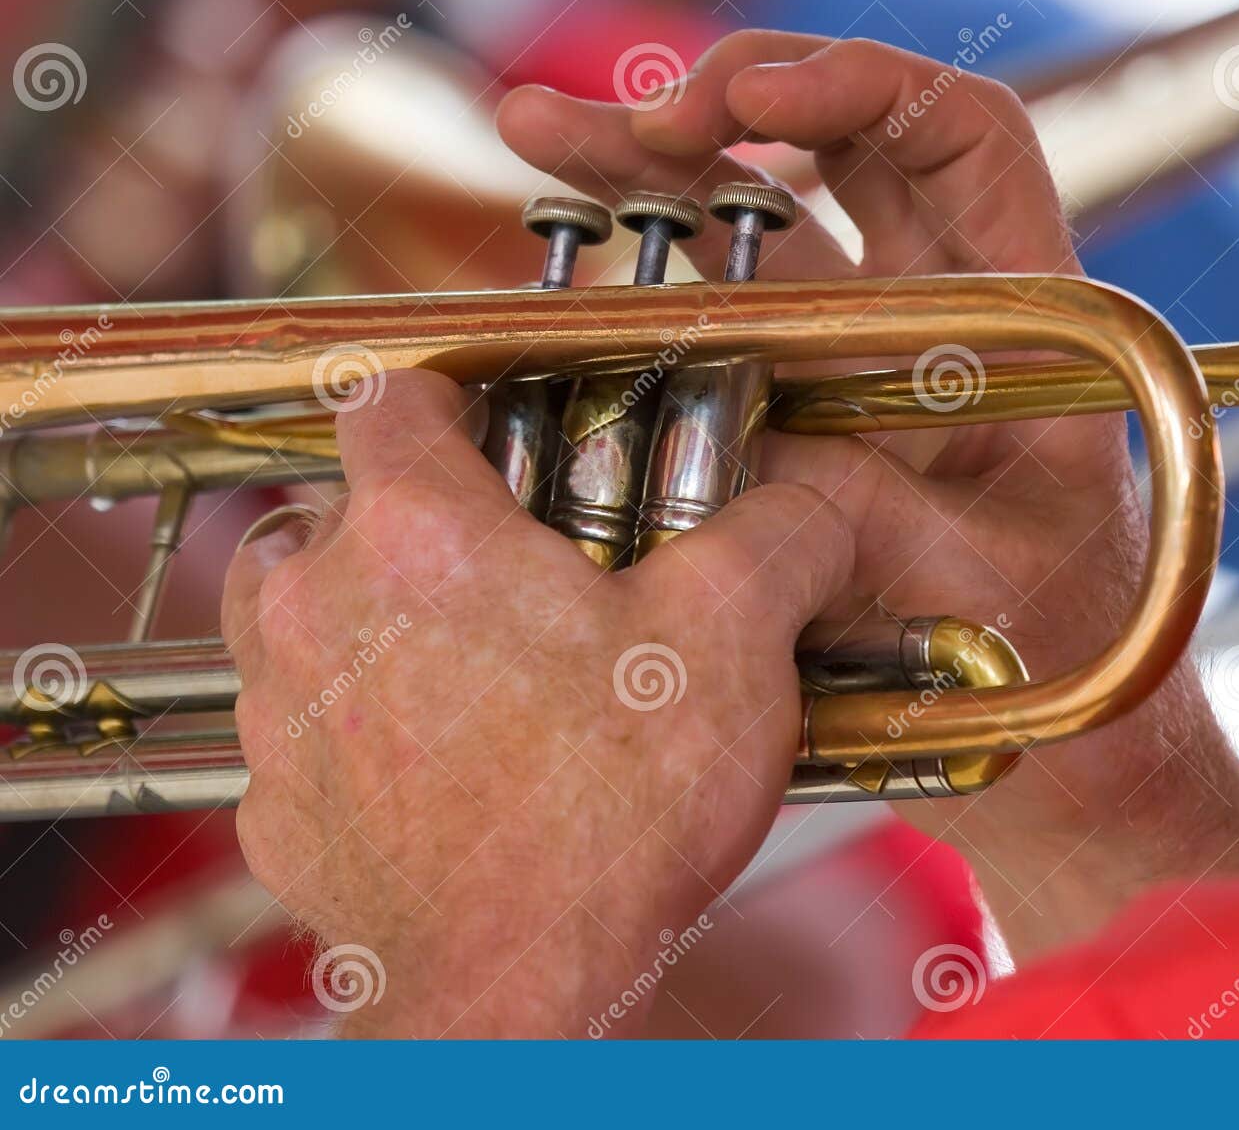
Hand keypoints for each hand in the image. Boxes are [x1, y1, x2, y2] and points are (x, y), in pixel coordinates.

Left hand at [222, 372, 851, 1036]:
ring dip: (359, 615)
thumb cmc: (610, 819)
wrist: (521, 988)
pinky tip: (441, 760)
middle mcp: (319, 610)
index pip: (386, 397)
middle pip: (329, 509)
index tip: (487, 424)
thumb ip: (778, 538)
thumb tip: (813, 506)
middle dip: (405, 519)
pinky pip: (296, 730)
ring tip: (460, 656)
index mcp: (420, 535)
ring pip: (288, 614)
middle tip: (498, 562)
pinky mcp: (277, 811)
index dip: (444, 397)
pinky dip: (351, 727)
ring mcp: (282, 715)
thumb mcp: (731, 644)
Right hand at [498, 33, 1238, 958]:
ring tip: (537, 131)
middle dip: (729, 109)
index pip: (965, 136)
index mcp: (1019, 314)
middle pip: (835, 155)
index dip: (868, 85)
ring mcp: (854, 359)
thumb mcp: (973, 580)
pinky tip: (563, 254)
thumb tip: (739, 447)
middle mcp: (932, 313)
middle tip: (633, 114)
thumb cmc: (1061, 648)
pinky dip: (637, 286)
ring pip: (752, 228)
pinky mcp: (792, 414)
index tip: (762, 102)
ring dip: (650, 173)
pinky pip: (710, 325)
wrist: (1055, 736)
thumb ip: (865, 513)